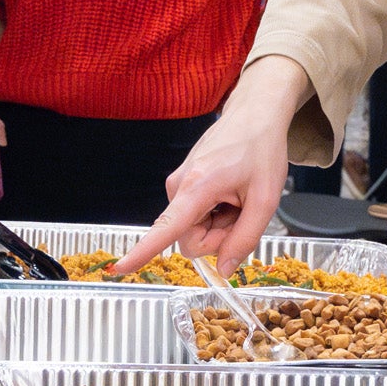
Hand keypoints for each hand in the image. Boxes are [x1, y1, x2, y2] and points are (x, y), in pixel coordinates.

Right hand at [113, 57, 311, 272]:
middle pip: (191, 240)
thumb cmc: (261, 150)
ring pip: (195, 230)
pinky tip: (231, 193)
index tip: (120, 268)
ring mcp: (178, 185)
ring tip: (238, 197)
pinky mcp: (182, 185)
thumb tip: (224, 271)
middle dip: (220, 237)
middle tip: (243, 211)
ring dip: (221, 224)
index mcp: (196, 187)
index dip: (142, 252)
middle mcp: (178, 186)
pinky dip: (217, 213)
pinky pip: (196, 217)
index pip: (166, 228)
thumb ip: (245, 239)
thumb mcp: (266, 200)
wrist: (255, 114)